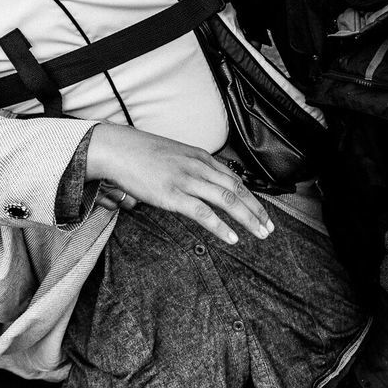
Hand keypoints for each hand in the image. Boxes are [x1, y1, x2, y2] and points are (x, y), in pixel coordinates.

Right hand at [86, 123, 274, 243]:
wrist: (117, 148)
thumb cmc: (141, 153)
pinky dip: (221, 227)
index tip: (262, 213)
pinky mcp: (173, 194)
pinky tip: (232, 238)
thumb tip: (199, 185)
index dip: (252, 198)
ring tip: (259, 234)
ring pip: (227, 200)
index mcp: (200, 157)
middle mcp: (199, 167)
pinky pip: (203, 213)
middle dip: (256, 210)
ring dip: (247, 219)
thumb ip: (190, 168)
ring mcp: (187, 180)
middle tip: (269, 228)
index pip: (235, 179)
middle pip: (237, 190)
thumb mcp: (174, 155)